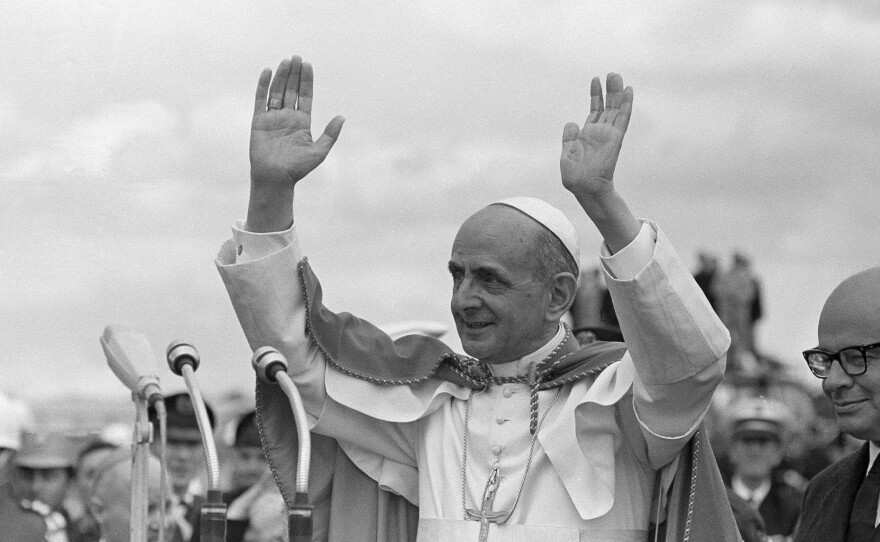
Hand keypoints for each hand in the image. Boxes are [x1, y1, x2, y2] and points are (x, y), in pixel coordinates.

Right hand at [250, 56, 344, 190]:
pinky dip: (263, 85)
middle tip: (297, 57)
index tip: (308, 65)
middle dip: (295, 74)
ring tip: (286, 61)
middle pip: (291, 90)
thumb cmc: (297, 168)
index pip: (305, 96)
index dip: (306, 81)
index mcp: (302, 122)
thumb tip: (342, 117)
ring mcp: (273, 118)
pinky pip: (260, 100)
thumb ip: (330, 134)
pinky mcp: (259, 121)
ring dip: (282, 76)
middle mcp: (287, 117)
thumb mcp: (319, 151)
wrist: (275, 178)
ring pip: (277, 91)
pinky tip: (267, 72)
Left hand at [560, 73, 632, 198]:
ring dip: (618, 92)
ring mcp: (609, 134)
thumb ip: (569, 137)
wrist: (583, 187)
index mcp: (588, 134)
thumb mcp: (567, 152)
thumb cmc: (574, 175)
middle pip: (608, 106)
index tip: (595, 79)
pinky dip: (626, 104)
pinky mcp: (616, 137)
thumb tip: (571, 122)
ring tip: (616, 76)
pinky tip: (629, 91)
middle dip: (609, 90)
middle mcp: (600, 132)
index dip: (596, 95)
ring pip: (616, 108)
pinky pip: (623, 118)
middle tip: (611, 73)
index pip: (595, 110)